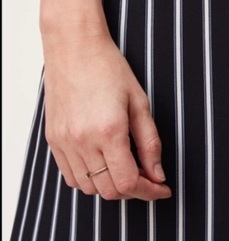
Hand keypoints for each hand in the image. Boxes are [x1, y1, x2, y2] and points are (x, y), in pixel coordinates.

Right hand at [43, 31, 171, 200]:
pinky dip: (89, 179)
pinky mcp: (53, 141)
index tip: (162, 189)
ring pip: (88, 188)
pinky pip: (71, 176)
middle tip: (150, 178)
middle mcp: (83, 142)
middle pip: (109, 191)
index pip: (129, 182)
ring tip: (128, 170)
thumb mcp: (140, 102)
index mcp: (109, 131)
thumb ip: (150, 141)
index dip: (149, 191)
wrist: (75, 49)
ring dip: (111, 186)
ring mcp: (64, 143)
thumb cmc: (109, 68)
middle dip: (134, 190)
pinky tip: (104, 164)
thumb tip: (158, 173)